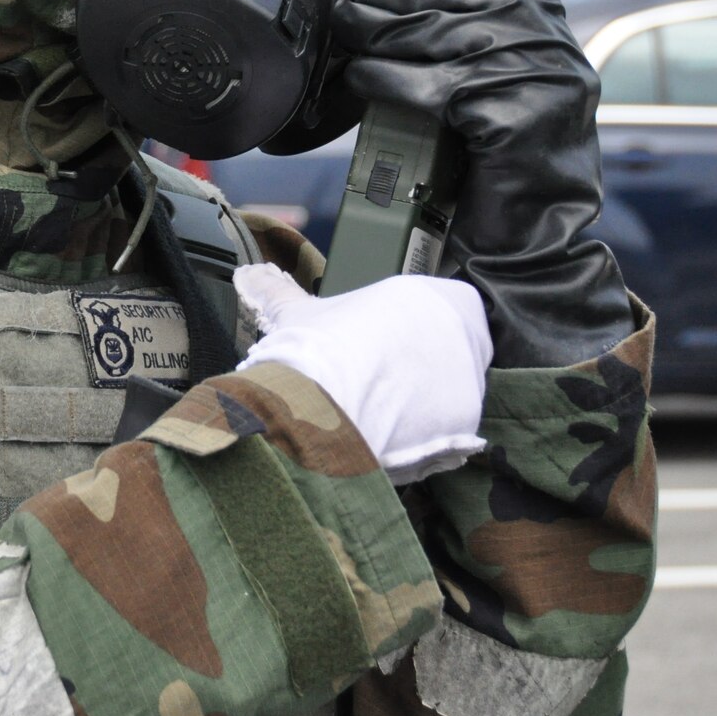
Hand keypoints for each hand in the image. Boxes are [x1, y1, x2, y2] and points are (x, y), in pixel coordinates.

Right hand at [234, 264, 490, 483]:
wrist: (318, 409)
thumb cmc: (314, 351)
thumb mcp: (295, 314)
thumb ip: (277, 291)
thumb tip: (248, 275)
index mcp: (429, 295)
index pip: (439, 308)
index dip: (408, 331)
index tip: (381, 351)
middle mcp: (460, 332)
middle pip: (450, 351)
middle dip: (420, 368)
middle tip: (378, 384)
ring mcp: (468, 379)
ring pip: (453, 392)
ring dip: (425, 404)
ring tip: (381, 415)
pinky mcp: (467, 423)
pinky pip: (455, 431)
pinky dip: (431, 439)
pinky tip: (393, 440)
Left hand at [329, 0, 633, 368]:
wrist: (526, 250)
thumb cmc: (490, 174)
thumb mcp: (478, 95)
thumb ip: (460, 44)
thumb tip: (396, 1)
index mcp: (549, 31)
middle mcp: (553, 47)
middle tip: (352, 5)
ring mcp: (542, 81)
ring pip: (441, 34)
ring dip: (382, 38)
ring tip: (350, 46)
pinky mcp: (518, 118)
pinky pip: (438, 83)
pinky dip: (393, 81)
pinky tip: (368, 84)